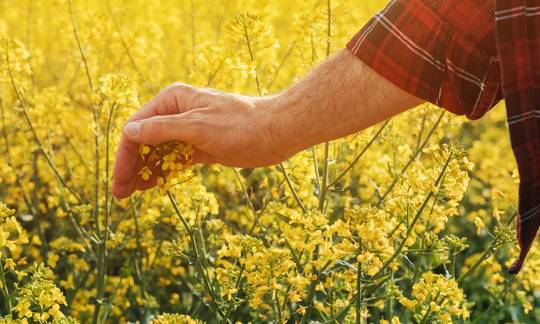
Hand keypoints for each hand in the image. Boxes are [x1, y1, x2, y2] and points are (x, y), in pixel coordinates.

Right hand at [112, 83, 286, 198]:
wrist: (274, 133)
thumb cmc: (239, 125)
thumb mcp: (198, 126)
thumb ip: (162, 129)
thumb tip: (129, 132)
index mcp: (172, 100)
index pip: (137, 128)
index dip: (125, 155)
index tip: (119, 180)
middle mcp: (176, 113)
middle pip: (144, 141)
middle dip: (131, 166)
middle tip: (120, 194)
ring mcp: (188, 130)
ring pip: (158, 152)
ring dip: (144, 171)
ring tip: (129, 195)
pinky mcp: (200, 146)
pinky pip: (174, 159)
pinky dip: (162, 171)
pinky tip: (151, 185)